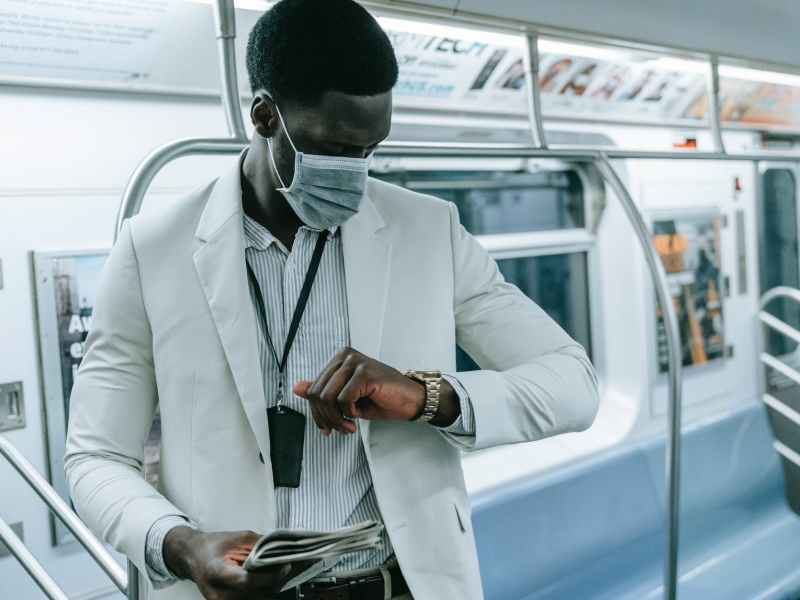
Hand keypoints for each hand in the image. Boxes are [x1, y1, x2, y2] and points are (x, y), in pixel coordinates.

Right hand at [163, 526, 298, 599]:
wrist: (193, 556)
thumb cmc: (214, 545)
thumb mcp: (239, 538)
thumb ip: (261, 545)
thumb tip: (284, 549)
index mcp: (217, 572)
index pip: (249, 581)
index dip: (270, 575)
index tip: (285, 565)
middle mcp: (217, 593)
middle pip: (256, 594)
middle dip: (275, 582)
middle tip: (287, 568)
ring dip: (270, 589)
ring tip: (278, 573)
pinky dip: (261, 592)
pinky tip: (267, 581)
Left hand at [293, 347, 458, 434]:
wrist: (411, 400)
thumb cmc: (382, 399)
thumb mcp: (347, 398)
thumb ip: (323, 392)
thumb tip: (298, 388)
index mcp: (340, 358)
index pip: (314, 388)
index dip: (317, 412)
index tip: (327, 427)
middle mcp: (346, 356)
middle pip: (318, 393)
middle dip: (326, 418)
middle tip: (339, 429)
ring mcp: (356, 362)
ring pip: (328, 397)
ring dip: (336, 419)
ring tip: (348, 426)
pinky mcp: (365, 373)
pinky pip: (344, 400)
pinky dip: (349, 413)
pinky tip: (358, 416)